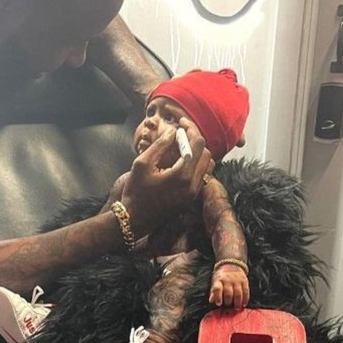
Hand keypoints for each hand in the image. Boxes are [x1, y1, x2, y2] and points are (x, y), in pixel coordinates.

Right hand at [121, 118, 211, 235]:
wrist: (135, 220)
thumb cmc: (135, 191)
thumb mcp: (142, 164)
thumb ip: (160, 145)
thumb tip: (174, 131)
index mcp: (182, 175)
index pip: (197, 144)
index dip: (191, 129)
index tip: (181, 122)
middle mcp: (192, 185)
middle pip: (206, 153)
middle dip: (195, 139)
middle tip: (181, 133)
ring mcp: (193, 193)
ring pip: (208, 165)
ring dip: (198, 152)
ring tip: (182, 146)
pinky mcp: (191, 198)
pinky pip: (202, 175)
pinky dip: (197, 164)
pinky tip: (181, 160)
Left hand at [209, 264, 249, 309]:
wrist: (231, 264)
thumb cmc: (221, 277)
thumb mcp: (215, 282)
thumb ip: (213, 292)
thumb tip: (211, 301)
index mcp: (219, 280)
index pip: (217, 288)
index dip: (218, 297)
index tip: (219, 303)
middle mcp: (228, 280)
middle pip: (228, 293)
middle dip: (228, 302)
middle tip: (228, 306)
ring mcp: (237, 280)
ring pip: (238, 293)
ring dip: (237, 302)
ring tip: (237, 308)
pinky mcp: (244, 281)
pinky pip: (246, 291)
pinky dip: (245, 299)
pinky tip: (244, 304)